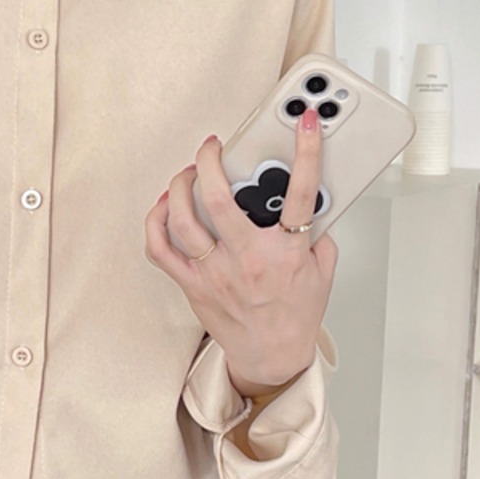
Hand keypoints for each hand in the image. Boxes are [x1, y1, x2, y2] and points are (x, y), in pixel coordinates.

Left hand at [143, 107, 336, 397]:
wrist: (272, 357)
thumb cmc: (295, 315)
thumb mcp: (323, 269)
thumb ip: (316, 231)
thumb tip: (308, 195)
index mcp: (285, 253)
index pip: (300, 193)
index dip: (307, 151)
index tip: (306, 121)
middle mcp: (246, 260)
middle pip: (219, 200)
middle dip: (211, 161)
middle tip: (213, 146)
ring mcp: (214, 273)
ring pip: (182, 221)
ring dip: (179, 186)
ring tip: (188, 172)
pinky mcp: (192, 285)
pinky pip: (160, 250)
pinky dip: (156, 223)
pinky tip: (164, 207)